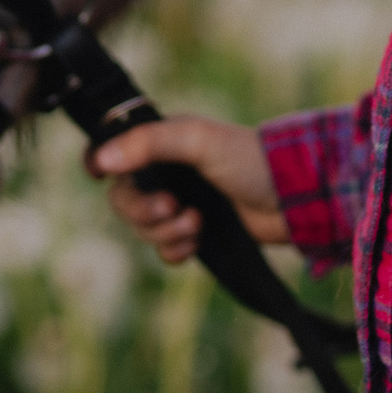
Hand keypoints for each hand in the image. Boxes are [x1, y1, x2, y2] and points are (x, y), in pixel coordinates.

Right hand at [87, 116, 284, 263]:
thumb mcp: (199, 141)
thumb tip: (102, 161)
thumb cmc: (249, 159)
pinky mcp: (196, 232)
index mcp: (163, 142)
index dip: (99, 163)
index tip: (98, 175)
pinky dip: (175, 250)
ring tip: (197, 224)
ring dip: (165, 232)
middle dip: (143, 211)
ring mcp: (181, 203)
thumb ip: (149, 144)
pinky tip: (197, 242)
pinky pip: (164, 250)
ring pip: (143, 228)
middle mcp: (166, 172)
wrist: (294, 198)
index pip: (113, 150)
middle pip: (123, 199)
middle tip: (173, 209)